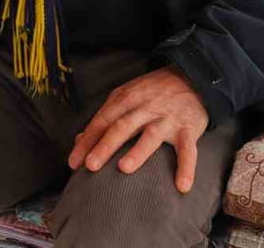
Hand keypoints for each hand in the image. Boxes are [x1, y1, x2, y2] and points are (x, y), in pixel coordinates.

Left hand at [68, 66, 208, 193]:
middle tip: (90, 166)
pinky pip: (188, 150)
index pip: (102, 121)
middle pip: (122, 127)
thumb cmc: (152, 92)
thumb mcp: (126, 96)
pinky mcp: (188, 128)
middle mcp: (145, 108)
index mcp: (126, 99)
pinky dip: (186, 168)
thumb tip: (80, 139)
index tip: (73, 163)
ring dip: (137, 152)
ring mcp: (166, 118)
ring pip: (151, 136)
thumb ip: (105, 117)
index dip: (87, 142)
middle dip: (105, 146)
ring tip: (123, 169)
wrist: (190, 76)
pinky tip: (181, 187)